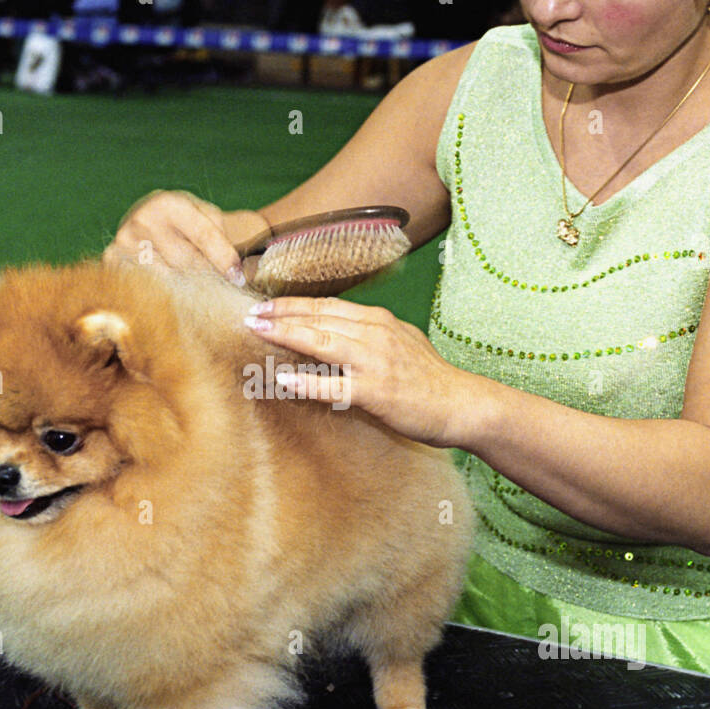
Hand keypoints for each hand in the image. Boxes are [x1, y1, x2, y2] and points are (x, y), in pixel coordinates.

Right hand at [104, 189, 246, 282]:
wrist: (146, 222)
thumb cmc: (184, 223)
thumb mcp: (206, 217)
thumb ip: (220, 238)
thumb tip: (233, 275)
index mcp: (167, 203)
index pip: (203, 236)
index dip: (224, 259)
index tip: (238, 279)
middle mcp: (142, 220)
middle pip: (187, 262)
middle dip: (207, 275)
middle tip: (217, 284)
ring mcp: (123, 242)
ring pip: (169, 280)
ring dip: (188, 288)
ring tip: (194, 285)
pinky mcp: (113, 262)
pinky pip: (148, 288)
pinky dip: (165, 294)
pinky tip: (173, 292)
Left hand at [242, 296, 467, 446]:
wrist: (461, 404)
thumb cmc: (428, 378)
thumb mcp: (400, 342)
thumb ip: (367, 335)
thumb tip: (334, 334)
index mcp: (378, 321)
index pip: (326, 305)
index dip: (292, 304)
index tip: (264, 304)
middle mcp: (374, 334)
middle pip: (318, 318)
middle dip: (280, 315)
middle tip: (249, 314)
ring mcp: (374, 362)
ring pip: (321, 342)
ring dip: (285, 335)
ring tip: (257, 332)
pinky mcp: (376, 392)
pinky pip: (334, 385)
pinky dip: (307, 382)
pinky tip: (283, 380)